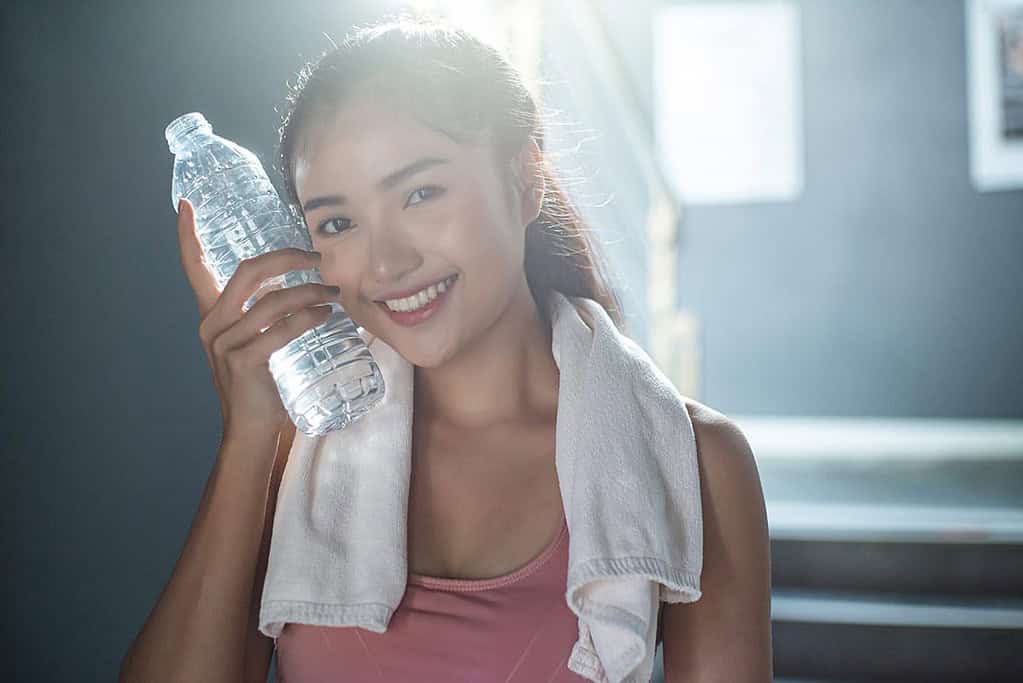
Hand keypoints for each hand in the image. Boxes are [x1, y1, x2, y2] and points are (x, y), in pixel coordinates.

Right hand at [175, 198, 340, 439]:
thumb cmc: (260, 386)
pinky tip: (323, 314)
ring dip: (309, 291)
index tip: (184, 204)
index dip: (188, 236)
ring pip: (272, 301)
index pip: (194, 269)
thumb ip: (262, 317)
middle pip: (249, 272)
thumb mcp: (254, 344)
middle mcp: (212, 325)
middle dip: (287, 258)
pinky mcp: (244, 361)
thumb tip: (300, 289)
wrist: (252, 431)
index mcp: (211, 316)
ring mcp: (225, 343)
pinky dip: (306, 317)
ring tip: (332, 293)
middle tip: (316, 258)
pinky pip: (280, 329)